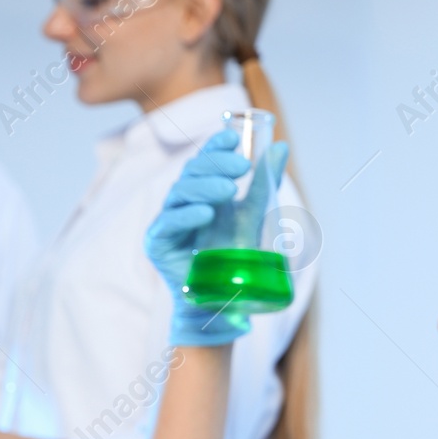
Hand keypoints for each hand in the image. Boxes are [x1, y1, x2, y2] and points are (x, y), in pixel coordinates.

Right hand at [145, 130, 288, 345]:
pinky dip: (188, 216)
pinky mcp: (157, 243)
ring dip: (205, 188)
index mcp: (199, 192)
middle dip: (216, 165)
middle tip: (242, 166)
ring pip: (180, 194)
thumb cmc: (232, 258)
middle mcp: (180, 202)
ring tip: (231, 190)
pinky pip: (169, 223)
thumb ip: (263, 184)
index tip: (232, 137)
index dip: (214, 146)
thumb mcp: (252, 217)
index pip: (203, 161)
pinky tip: (207, 213)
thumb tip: (280, 146)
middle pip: (191, 173)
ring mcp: (166, 221)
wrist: (221, 301)